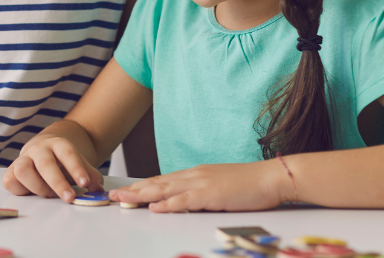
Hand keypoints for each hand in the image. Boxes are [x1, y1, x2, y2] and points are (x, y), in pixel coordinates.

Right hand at [2, 134, 103, 200]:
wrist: (43, 147)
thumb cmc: (62, 160)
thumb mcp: (78, 163)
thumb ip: (90, 176)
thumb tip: (98, 190)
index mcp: (57, 144)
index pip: (67, 153)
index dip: (76, 168)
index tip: (85, 183)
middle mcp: (38, 149)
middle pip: (45, 164)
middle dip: (58, 183)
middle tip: (69, 197)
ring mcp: (22, 159)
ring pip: (22, 171)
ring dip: (37, 187)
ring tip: (49, 195)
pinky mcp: (11, 171)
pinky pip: (9, 181)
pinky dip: (20, 190)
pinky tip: (32, 194)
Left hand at [107, 160, 294, 211]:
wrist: (271, 178)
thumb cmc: (250, 185)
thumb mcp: (220, 187)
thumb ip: (202, 194)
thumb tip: (186, 202)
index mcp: (196, 174)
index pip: (163, 180)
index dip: (143, 186)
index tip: (126, 191)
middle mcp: (194, 176)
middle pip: (157, 183)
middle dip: (134, 190)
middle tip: (113, 195)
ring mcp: (201, 184)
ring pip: (164, 190)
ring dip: (141, 196)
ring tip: (123, 200)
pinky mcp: (211, 194)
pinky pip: (185, 200)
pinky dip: (168, 204)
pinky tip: (154, 208)